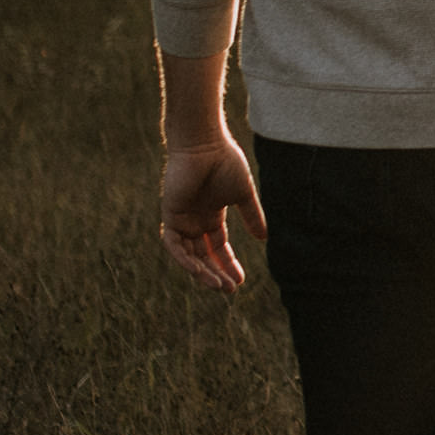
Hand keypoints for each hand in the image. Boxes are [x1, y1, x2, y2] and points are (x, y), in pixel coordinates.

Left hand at [159, 131, 265, 291]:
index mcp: (212, 215)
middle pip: (204, 255)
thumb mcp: (243, 194)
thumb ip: (252, 216)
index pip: (219, 247)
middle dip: (217, 273)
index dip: (229, 264)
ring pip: (189, 255)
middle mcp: (195, 220)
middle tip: (230, 289)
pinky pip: (174, 244)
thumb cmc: (225, 162)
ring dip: (202, 272)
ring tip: (219, 285)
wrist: (205, 144)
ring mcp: (182, 218)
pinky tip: (199, 271)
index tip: (240, 281)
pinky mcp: (171, 215)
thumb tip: (264, 238)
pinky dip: (184, 259)